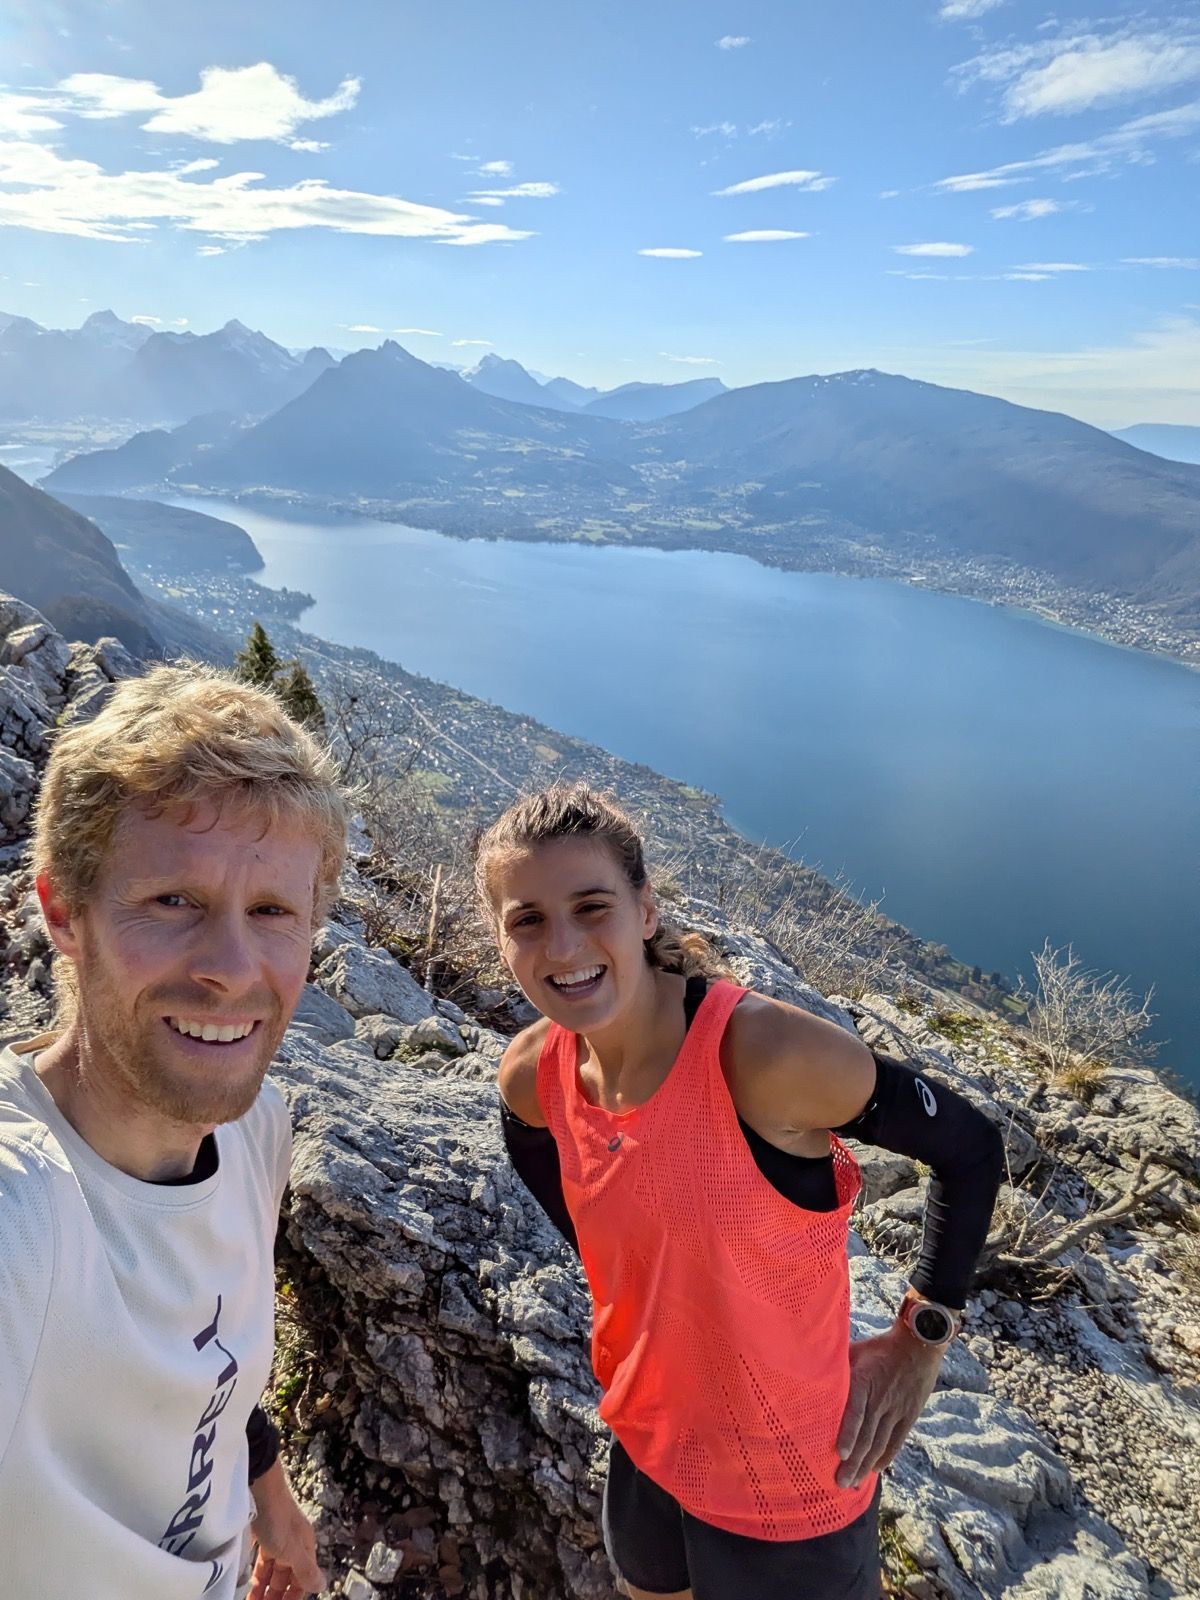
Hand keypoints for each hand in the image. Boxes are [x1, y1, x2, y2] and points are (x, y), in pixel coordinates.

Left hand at [248, 1461, 326, 1599]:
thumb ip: (306, 1570)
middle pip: (284, 1576)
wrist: (258, 1485)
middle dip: (274, 1595)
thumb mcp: (292, 1549)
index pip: (302, 1580)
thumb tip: (323, 1586)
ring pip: (269, 1569)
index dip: (292, 1597)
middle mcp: (291, 1543)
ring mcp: (275, 1536)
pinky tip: (243, 1580)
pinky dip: (252, 1571)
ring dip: (261, 1586)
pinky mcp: (259, 1531)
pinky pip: (257, 1557)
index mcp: (303, 1547)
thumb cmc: (277, 1518)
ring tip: (248, 1599)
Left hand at [834, 1323, 944, 1488]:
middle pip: (867, 1436)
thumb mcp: (855, 1351)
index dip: (848, 1434)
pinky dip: (885, 1458)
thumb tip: (810, 1372)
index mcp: (863, 1382)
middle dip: (853, 1462)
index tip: (839, 1454)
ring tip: (854, 1484)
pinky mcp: (909, 1416)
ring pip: (880, 1443)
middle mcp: (880, 1399)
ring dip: (866, 1465)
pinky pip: (896, 1442)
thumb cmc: (880, 1347)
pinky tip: (875, 1470)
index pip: (856, 1412)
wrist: (918, 1345)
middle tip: (840, 1483)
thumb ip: (837, 1367)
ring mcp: (897, 1410)